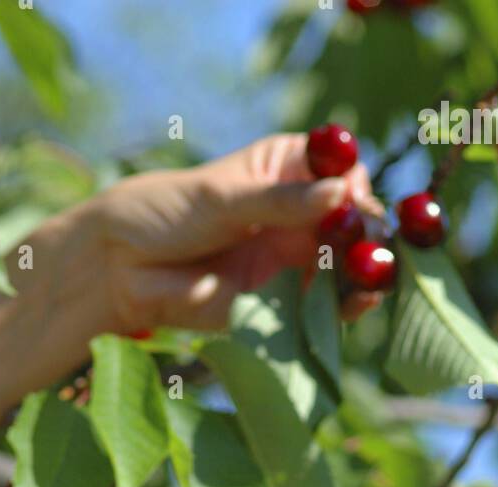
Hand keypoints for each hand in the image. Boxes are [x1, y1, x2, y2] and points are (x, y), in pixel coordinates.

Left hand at [92, 133, 385, 331]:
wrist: (122, 269)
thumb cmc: (166, 213)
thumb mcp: (223, 198)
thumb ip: (280, 202)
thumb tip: (340, 195)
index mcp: (288, 170)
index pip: (342, 173)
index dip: (355, 188)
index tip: (354, 202)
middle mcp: (298, 214)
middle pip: (353, 224)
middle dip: (369, 236)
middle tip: (374, 247)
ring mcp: (293, 260)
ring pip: (345, 267)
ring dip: (364, 273)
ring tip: (372, 277)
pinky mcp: (281, 303)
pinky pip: (322, 306)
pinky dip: (343, 306)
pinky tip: (358, 300)